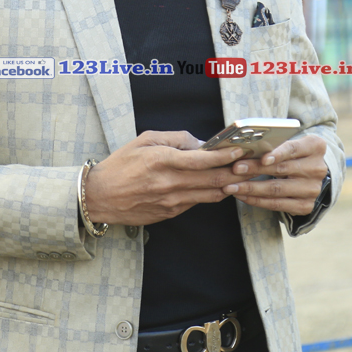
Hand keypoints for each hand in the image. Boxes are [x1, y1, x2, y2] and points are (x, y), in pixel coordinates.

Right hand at [83, 131, 256, 225]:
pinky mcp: (169, 213)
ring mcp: (170, 201)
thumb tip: (200, 143)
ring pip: (209, 195)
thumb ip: (174, 138)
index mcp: (161, 160)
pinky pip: (196, 202)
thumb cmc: (120, 165)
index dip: (224, 156)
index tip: (240, 151)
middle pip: (211, 180)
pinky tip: (220, 187)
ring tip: (243, 177)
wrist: (100, 197)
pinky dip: (210, 195)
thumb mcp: (144, 140)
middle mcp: (168, 182)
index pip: (201, 160)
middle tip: (252, 166)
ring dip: (228, 186)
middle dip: (235, 172)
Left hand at [221, 134, 329, 215]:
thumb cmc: (292, 154)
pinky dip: (257, 200)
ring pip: (277, 189)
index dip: (277, 154)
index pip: (294, 149)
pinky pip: (277, 204)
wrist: (310, 173)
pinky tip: (243, 196)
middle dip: (255, 170)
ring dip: (251, 188)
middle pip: (282, 169)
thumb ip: (274, 144)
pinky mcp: (306, 206)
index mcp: (315, 147)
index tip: (262, 159)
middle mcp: (317, 169)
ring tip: (232, 187)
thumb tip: (245, 149)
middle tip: (235, 170)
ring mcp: (312, 189)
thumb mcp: (289, 143)